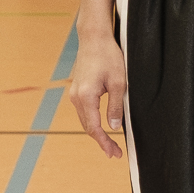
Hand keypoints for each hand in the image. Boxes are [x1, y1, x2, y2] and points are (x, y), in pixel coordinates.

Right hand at [67, 25, 127, 158]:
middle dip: (101, 141)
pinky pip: (84, 112)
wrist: (93, 38)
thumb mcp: (118, 83)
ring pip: (85, 121)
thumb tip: (114, 128)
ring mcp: (74, 94)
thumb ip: (115, 107)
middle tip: (115, 153)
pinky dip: (92, 122)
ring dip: (97, 133)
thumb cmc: (108, 56)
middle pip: (87, 127)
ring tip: (110, 144)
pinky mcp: (77, 90)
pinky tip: (102, 127)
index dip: (104, 143)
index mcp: (86, 97)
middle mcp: (76, 97)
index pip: (94, 128)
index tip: (114, 153)